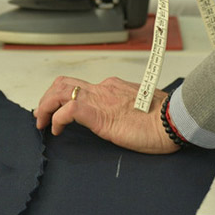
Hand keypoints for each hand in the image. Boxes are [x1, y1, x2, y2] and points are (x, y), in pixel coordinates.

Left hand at [33, 75, 180, 154]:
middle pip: (64, 83)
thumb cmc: (163, 118)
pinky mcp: (100, 115)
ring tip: (42, 123)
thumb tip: (119, 115)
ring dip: (46, 106)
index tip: (55, 111)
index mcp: (112, 87)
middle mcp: (103, 88)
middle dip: (47, 98)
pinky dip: (57, 119)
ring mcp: (100, 99)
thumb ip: (124, 106)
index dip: (62, 96)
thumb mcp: (139, 107)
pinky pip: (69, 110)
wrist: (173, 120)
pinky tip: (57, 130)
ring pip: (61, 91)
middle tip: (41, 116)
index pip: (79, 85)